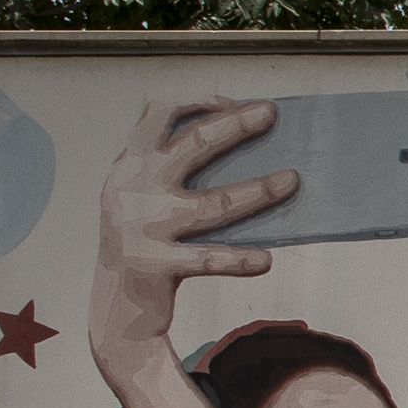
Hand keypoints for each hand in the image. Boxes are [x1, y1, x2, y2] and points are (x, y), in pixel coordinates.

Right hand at [89, 96, 294, 407]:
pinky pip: (207, 258)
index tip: (232, 102)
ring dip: (258, 191)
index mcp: (128, 164)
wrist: (114, 306)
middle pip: (192, 145)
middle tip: (270, 113)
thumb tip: (245, 145)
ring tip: (293, 181)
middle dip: (234, 125)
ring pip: (213, 204)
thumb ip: (176, 168)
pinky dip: (238, 260)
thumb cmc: (146, 240)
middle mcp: (131, 187)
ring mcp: (141, 226)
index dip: (196, 102)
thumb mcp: (147, 196)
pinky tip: (265, 259)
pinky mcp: (153, 264)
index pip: (157, 114)